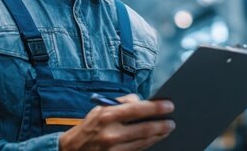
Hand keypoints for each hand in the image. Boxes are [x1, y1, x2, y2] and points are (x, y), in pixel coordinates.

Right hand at [58, 94, 175, 150]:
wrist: (74, 149)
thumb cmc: (90, 126)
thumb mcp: (100, 109)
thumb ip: (121, 103)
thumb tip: (141, 101)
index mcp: (107, 116)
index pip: (137, 110)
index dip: (156, 108)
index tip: (169, 105)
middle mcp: (112, 133)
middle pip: (145, 129)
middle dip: (162, 125)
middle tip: (172, 121)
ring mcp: (115, 148)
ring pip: (144, 141)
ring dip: (159, 135)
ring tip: (167, 129)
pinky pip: (139, 149)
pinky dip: (149, 143)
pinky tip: (156, 138)